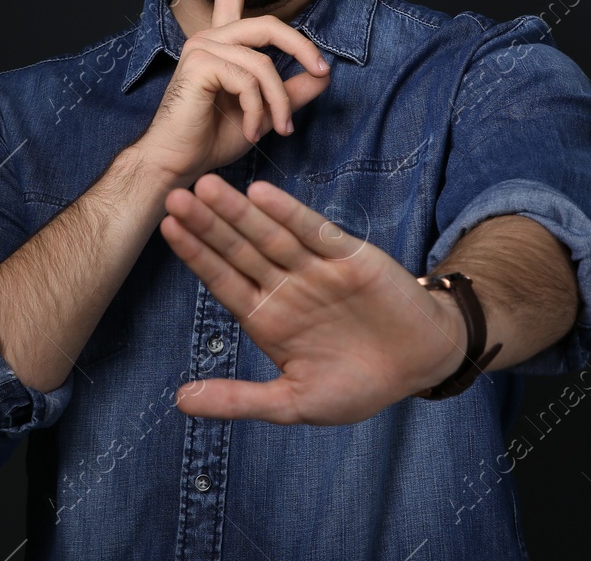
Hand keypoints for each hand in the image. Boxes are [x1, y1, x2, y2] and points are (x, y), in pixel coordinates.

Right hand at [137, 0, 331, 186]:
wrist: (177, 163)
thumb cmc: (211, 138)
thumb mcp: (265, 111)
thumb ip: (291, 91)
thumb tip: (325, 73)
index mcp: (221, 43)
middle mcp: (209, 38)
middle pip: (270, 25)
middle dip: (302, 47)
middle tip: (321, 72)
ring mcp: (202, 47)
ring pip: (264, 62)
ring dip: (278, 101)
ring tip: (277, 129)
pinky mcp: (200, 63)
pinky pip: (250, 79)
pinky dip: (260, 109)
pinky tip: (252, 130)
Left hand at [159, 175, 467, 424]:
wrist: (423, 364)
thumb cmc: (358, 385)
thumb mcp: (294, 403)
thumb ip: (238, 400)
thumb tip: (180, 402)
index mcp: (267, 318)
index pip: (223, 280)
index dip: (196, 254)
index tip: (167, 228)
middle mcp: (286, 287)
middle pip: (239, 250)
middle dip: (207, 224)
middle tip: (173, 196)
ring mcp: (316, 269)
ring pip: (270, 235)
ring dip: (239, 211)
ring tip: (206, 187)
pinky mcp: (350, 258)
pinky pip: (315, 231)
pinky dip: (289, 213)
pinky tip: (262, 195)